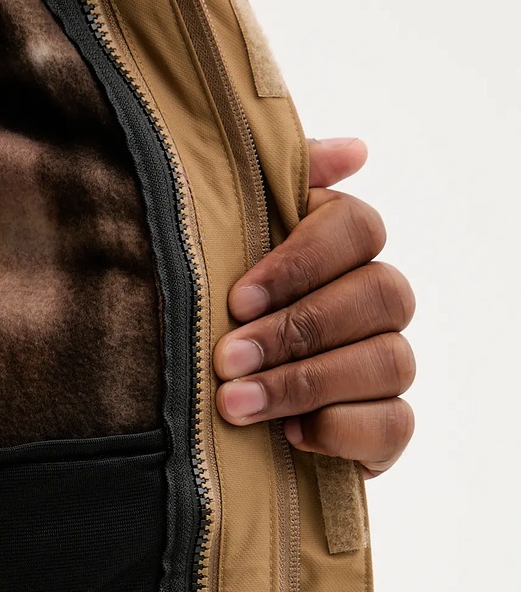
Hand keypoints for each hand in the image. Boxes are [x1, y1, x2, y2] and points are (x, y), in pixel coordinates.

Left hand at [212, 138, 415, 477]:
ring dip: (307, 383)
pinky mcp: (384, 429)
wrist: (201, 420)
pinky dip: (341, 430)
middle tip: (227, 359)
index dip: (303, 262)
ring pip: (389, 360)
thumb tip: (354, 151)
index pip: (358, 228)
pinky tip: (290, 435)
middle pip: (381, 294)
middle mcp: (376, 302)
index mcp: (339, 249)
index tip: (239, 298)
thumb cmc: (213, 324)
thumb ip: (274, 188)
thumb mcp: (223, 251)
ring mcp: (387, 366)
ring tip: (237, 403)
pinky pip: (395, 425)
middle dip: (297, 330)